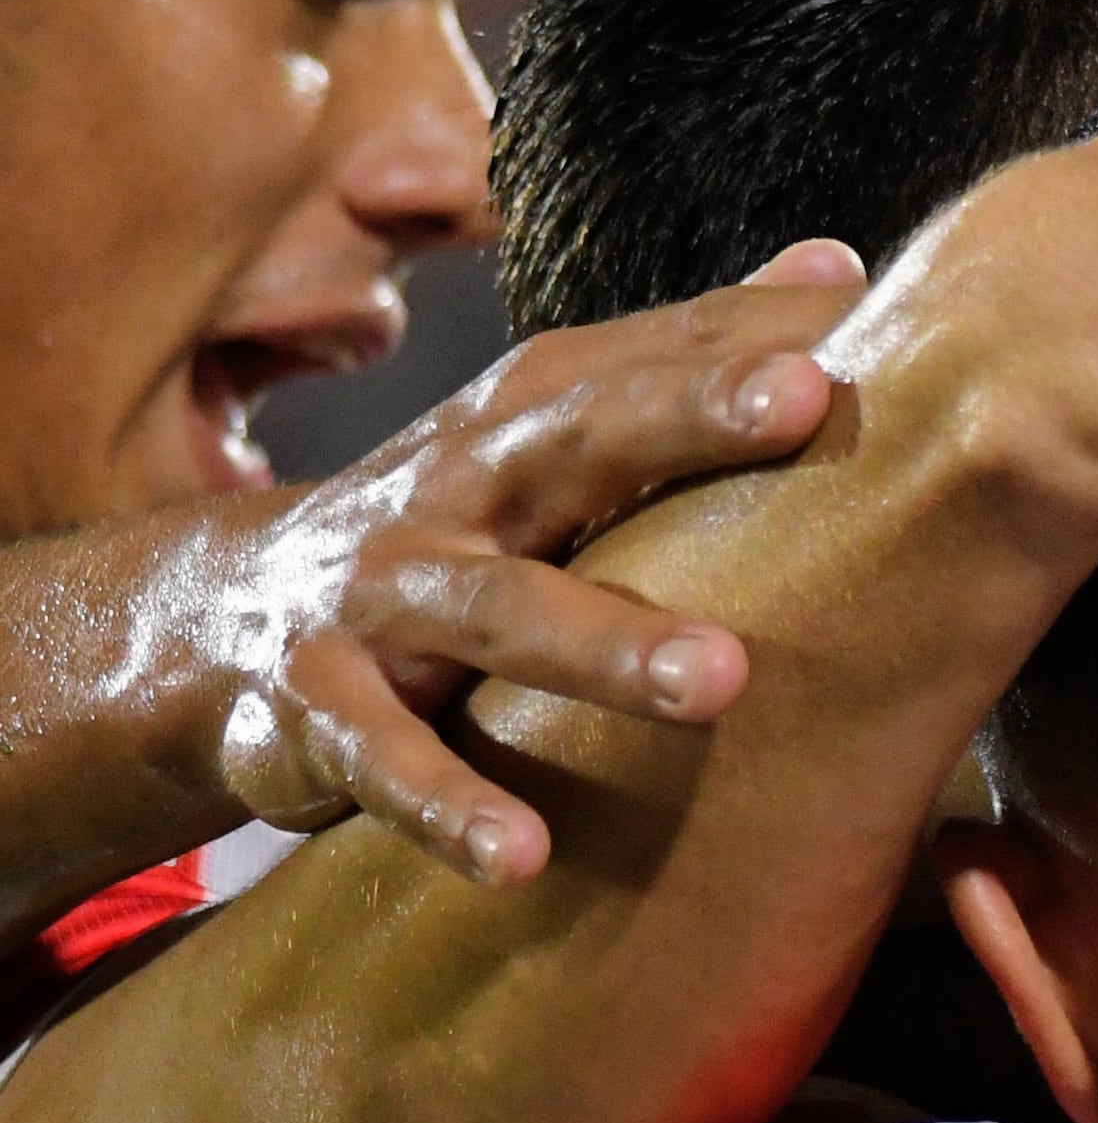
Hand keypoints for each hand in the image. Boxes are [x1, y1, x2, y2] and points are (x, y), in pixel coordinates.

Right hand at [165, 247, 863, 882]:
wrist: (216, 618)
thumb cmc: (454, 513)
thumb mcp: (555, 428)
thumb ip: (688, 354)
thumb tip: (840, 265)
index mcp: (527, 419)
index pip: (643, 358)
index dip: (741, 333)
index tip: (857, 312)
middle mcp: (457, 485)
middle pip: (575, 435)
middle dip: (686, 414)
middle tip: (804, 400)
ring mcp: (381, 593)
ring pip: (496, 607)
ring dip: (605, 644)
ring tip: (723, 682)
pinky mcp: (319, 703)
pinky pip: (384, 758)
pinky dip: (448, 805)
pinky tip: (521, 857)